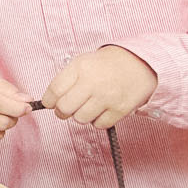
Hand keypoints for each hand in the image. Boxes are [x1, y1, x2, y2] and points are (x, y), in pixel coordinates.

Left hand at [41, 46, 156, 129]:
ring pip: (80, 119)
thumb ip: (66, 79)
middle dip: (62, 111)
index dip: (48, 101)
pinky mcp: (120, 109)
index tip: (49, 103)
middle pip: (65, 108)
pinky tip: (100, 110)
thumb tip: (50, 100)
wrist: (138, 63)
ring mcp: (107, 97)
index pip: (55, 90)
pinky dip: (97, 121)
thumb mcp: (82, 62)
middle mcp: (93, 83)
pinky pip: (99, 124)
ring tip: (87, 107)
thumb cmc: (106, 64)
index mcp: (80, 68)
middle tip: (66, 109)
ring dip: (80, 116)